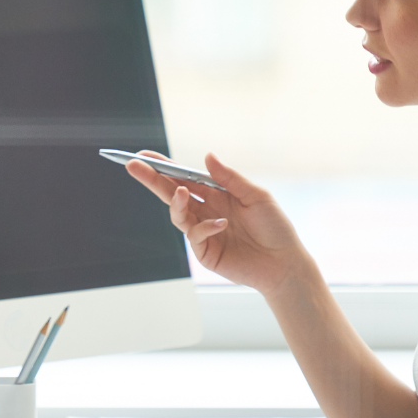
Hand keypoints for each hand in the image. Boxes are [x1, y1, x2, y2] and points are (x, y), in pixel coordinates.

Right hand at [122, 151, 301, 292]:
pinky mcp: (205, 252)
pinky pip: (196, 235)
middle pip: (171, 192)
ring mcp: (203, 232)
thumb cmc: (274, 227)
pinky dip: (206, 227)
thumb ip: (230, 178)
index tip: (143, 155)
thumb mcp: (256, 195)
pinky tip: (222, 224)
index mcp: (216, 193)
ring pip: (178, 214)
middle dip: (151, 179)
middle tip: (133, 166)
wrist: (285, 262)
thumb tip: (207, 157)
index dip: (163, 166)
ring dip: (176, 202)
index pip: (184, 177)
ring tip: (182, 193)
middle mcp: (205, 210)